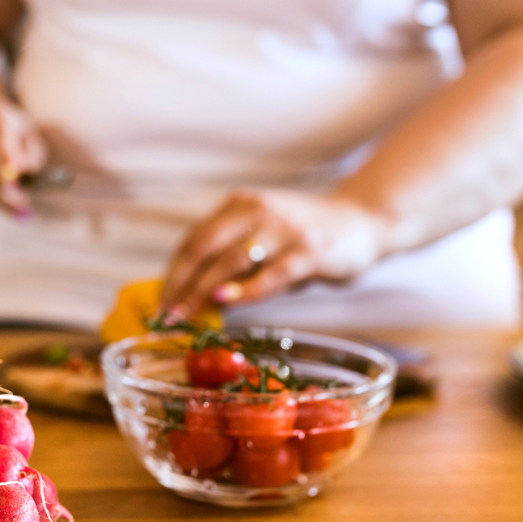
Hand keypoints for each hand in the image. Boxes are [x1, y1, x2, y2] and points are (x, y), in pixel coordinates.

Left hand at [160, 190, 388, 319]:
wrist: (362, 222)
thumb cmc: (303, 237)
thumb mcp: (263, 236)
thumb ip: (231, 259)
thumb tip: (192, 298)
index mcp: (240, 205)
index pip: (194, 239)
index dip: (173, 273)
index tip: (160, 303)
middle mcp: (258, 210)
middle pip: (205, 247)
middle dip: (181, 284)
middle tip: (167, 316)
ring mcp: (284, 229)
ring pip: (232, 261)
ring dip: (202, 291)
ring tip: (185, 315)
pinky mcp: (310, 251)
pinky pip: (272, 273)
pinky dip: (245, 289)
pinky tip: (224, 302)